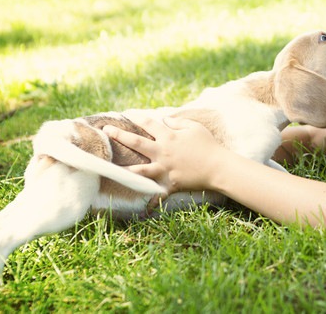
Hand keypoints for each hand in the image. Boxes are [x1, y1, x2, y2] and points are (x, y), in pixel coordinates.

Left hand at [103, 114, 223, 193]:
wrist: (218, 167)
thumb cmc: (208, 145)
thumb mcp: (194, 128)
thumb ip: (178, 122)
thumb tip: (164, 120)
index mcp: (169, 137)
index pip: (149, 123)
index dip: (137, 117)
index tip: (127, 113)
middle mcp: (163, 152)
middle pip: (137, 142)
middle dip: (120, 135)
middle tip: (106, 130)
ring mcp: (165, 169)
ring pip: (140, 170)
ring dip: (124, 170)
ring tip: (109, 170)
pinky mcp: (170, 183)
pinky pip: (159, 195)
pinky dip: (152, 203)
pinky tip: (143, 212)